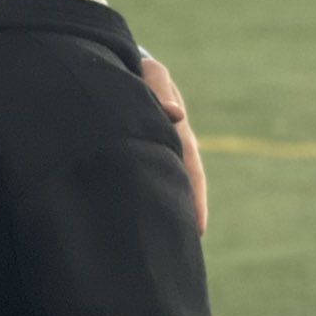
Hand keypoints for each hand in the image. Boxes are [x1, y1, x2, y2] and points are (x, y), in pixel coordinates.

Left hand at [139, 55, 206, 234]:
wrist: (116, 67)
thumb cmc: (136, 70)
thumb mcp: (150, 74)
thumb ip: (158, 89)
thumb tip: (175, 114)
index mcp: (176, 131)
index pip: (190, 169)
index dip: (196, 199)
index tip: (199, 230)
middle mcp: (168, 144)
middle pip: (177, 184)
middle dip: (181, 214)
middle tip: (181, 248)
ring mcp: (152, 149)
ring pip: (159, 182)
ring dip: (163, 208)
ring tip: (160, 243)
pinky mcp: (130, 152)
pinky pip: (139, 177)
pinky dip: (141, 196)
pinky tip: (134, 221)